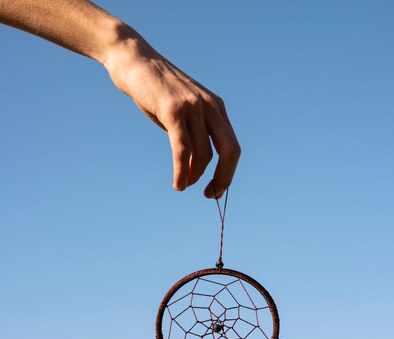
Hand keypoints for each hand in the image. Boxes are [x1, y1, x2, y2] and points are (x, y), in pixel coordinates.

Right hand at [104, 27, 239, 197]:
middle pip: (230, 151)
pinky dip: (181, 171)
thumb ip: (191, 137)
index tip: (215, 189)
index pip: (232, 146)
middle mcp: (209, 106)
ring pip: (203, 154)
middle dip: (223, 178)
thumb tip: (195, 170)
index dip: (227, 172)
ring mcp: (193, 106)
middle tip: (210, 195)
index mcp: (216, 107)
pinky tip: (177, 183)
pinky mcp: (173, 110)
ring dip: (193, 177)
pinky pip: (183, 149)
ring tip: (182, 186)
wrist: (133, 60)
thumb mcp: (179, 114)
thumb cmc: (154, 90)